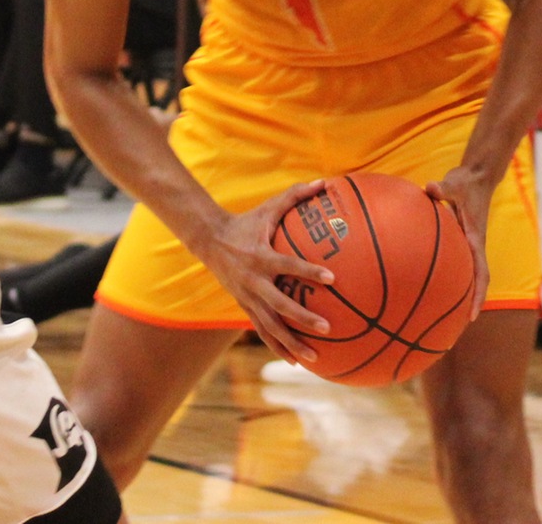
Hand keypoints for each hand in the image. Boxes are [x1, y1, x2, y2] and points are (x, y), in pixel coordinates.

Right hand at [193, 177, 339, 366]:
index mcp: (261, 256)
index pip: (288, 266)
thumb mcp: (269, 207)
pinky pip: (262, 331)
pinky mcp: (244, 307)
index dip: (309, 272)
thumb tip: (326, 182)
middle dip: (302, 318)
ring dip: (291, 343)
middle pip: (280, 304)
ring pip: (270, 326)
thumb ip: (296, 195)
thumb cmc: (248, 222)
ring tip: (314, 358)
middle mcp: (254, 281)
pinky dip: (278, 346)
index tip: (331, 279)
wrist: (210, 241)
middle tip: (327, 327)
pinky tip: (296, 361)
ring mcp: (247, 298)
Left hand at [426, 165, 493, 319]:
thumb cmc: (466, 181)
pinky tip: (421, 287)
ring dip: (457, 298)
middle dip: (468, 307)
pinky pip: (453, 266)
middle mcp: (473, 247)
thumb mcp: (455, 182)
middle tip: (453, 332)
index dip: (478, 295)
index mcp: (476, 239)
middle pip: (475, 284)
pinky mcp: (460, 243)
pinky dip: (444, 279)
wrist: (478, 176)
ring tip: (438, 321)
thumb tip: (430, 188)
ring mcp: (467, 247)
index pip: (481, 273)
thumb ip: (443, 188)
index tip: (472, 317)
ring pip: (465, 278)